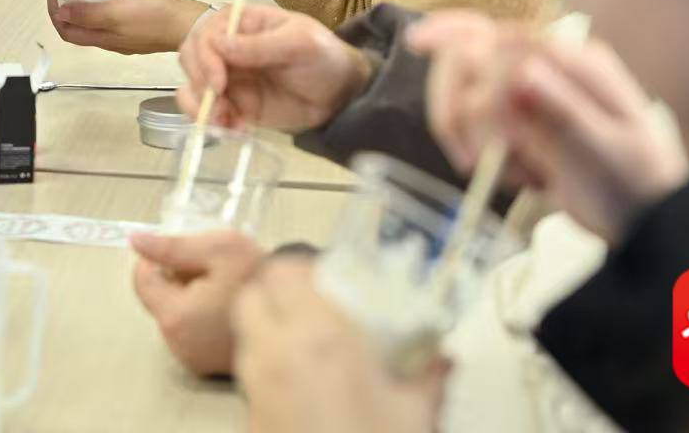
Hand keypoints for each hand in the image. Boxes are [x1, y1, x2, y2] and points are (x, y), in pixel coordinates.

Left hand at [47, 0, 206, 54]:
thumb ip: (89, 14)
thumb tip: (60, 15)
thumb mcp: (118, 12)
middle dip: (75, 2)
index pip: (68, 31)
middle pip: (83, 23)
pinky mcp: (144, 24)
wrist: (194, 24)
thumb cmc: (156, 17)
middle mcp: (114, 39)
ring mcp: (130, 33)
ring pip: (104, 15)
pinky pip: (123, 11)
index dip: (56, 14)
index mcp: (104, 38)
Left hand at [130, 228, 264, 376]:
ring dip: (190, 298)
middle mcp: (179, 344)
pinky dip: (201, 318)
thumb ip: (174, 246)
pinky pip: (190, 332)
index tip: (183, 253)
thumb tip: (137, 241)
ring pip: (175, 315)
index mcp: (176, 317)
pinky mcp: (206, 365)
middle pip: (160, 298)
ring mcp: (192, 358)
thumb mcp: (219, 249)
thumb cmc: (262, 279)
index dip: (159, 259)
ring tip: (223, 289)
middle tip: (212, 270)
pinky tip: (225, 308)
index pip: (142, 280)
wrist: (300, 312)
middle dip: (178, 279)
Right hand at [177, 3, 370, 132]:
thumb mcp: (301, 44)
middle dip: (198, 84)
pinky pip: (210, 112)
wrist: (343, 95)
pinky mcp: (236, 105)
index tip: (220, 83)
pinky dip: (213, 123)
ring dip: (200, 107)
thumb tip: (219, 45)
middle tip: (220, 108)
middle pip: (191, 58)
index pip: (206, 33)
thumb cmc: (325, 58)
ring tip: (225, 124)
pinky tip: (236, 131)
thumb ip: (261, 45)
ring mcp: (231, 78)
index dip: (205, 58)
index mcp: (243, 24)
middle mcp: (229, 49)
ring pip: (193, 87)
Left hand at [234, 259, 447, 432]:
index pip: (283, 273)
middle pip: (250, 299)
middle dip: (272, 296)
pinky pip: (249, 382)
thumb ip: (431, 376)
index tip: (322, 279)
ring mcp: (258, 390)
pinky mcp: (249, 422)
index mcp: (323, 338)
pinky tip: (298, 394)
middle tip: (305, 308)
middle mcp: (279, 355)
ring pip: (245, 339)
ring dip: (266, 333)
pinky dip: (265, 376)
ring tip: (303, 350)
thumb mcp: (419, 413)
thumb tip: (443, 358)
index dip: (298, 270)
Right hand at [407, 13, 688, 243]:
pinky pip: (474, 134)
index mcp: (575, 61)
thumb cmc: (642, 184)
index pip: (503, 33)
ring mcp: (529, 99)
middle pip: (470, 58)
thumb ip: (566, 108)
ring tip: (520, 176)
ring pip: (464, 99)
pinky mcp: (517, 129)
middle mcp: (546, 70)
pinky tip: (524, 180)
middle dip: (463, 108)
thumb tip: (522, 71)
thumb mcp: (613, 149)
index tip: (417, 43)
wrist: (648, 221)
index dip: (455, 32)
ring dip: (473, 140)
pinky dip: (485, 161)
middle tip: (481, 159)